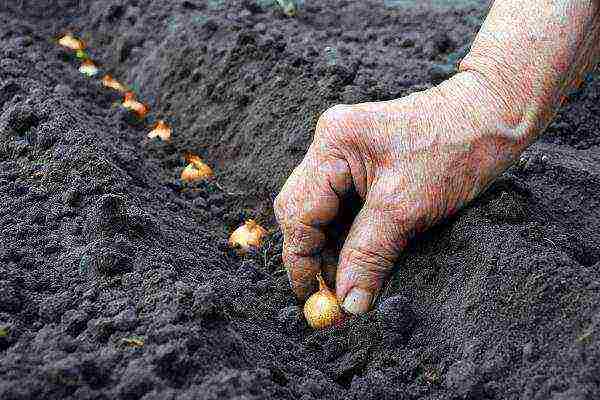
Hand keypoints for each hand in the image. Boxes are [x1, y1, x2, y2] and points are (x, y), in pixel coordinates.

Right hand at [274, 71, 521, 314]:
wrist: (491, 115)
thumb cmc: (455, 148)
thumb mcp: (406, 208)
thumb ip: (369, 255)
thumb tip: (349, 302)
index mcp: (333, 145)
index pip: (297, 211)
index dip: (300, 258)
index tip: (310, 295)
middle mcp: (331, 144)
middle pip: (302, 210)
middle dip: (314, 253)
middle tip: (332, 292)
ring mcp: (345, 151)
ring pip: (322, 210)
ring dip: (332, 246)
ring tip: (350, 279)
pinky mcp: (363, 161)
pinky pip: (343, 203)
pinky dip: (348, 232)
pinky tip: (361, 255)